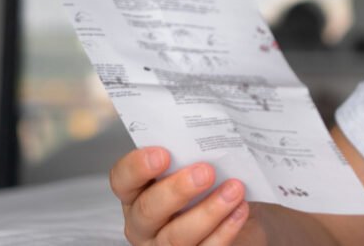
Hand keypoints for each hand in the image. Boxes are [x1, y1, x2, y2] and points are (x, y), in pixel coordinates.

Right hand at [109, 146, 266, 245]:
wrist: (241, 210)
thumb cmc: (214, 180)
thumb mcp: (201, 161)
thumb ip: (195, 149)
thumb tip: (210, 130)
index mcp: (138, 190)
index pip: (122, 179)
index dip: (137, 167)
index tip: (162, 154)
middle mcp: (144, 222)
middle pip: (147, 210)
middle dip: (176, 190)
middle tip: (206, 171)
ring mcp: (165, 244)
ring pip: (176, 237)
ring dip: (208, 211)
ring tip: (234, 189)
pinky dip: (225, 230)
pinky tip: (241, 209)